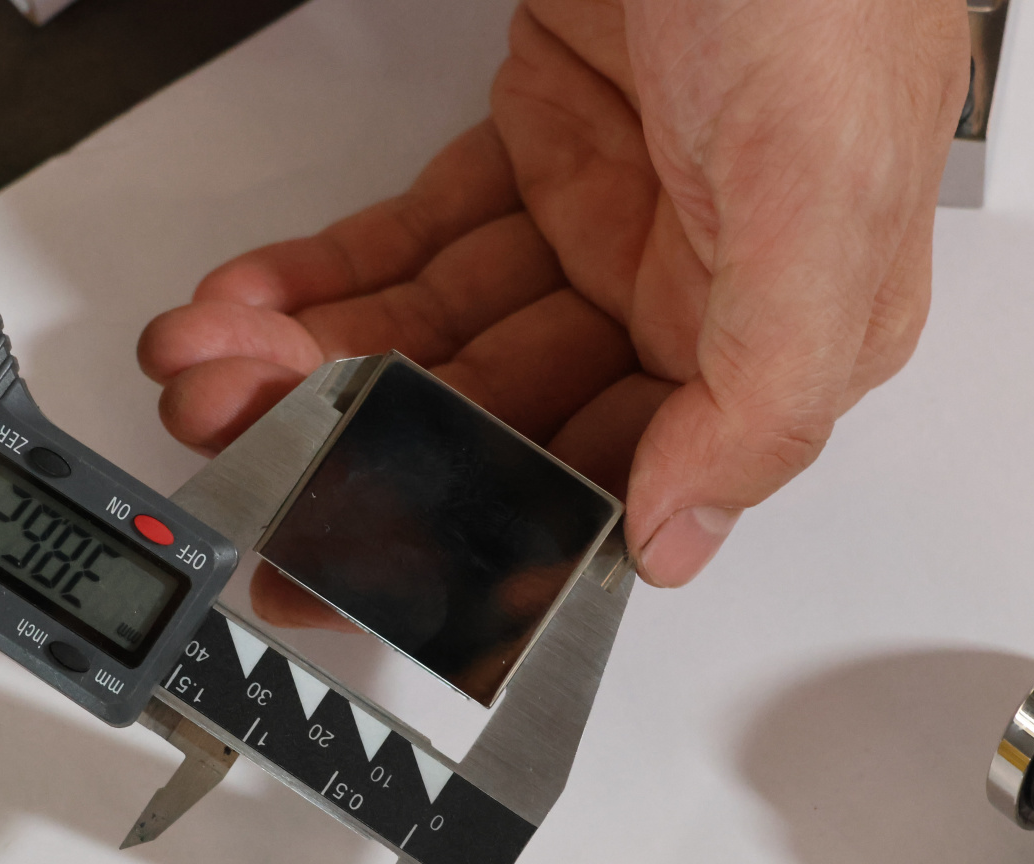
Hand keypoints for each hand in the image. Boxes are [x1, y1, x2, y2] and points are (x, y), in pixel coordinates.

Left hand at [140, 0, 967, 627]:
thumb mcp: (823, 197)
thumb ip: (760, 386)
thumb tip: (674, 539)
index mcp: (769, 338)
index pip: (596, 475)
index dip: (461, 525)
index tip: (344, 546)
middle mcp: (681, 294)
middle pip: (489, 405)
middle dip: (352, 429)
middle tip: (239, 437)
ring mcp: (601, 221)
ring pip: (436, 324)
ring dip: (314, 352)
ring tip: (210, 365)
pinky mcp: (536, 147)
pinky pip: (417, 232)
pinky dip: (332, 268)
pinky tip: (256, 300)